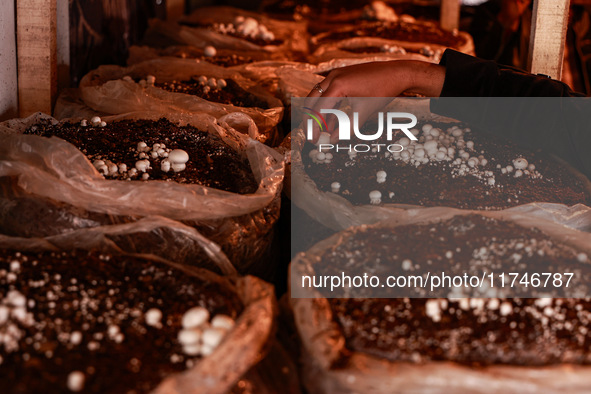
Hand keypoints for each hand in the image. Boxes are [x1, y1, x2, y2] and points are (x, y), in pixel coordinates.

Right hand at [305, 60, 444, 141]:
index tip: (313, 139)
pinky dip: (329, 107)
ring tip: (325, 132)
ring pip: (319, 97)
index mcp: (337, 85)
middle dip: (311, 119)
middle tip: (312, 135)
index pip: (317, 109)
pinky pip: (329, 93)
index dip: (314, 127)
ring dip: (320, 114)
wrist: (398, 73)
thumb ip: (347, 127)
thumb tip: (333, 140)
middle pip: (312, 101)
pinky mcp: (342, 76)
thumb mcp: (364, 112)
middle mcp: (333, 77)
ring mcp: (337, 75)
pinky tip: (333, 122)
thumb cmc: (383, 90)